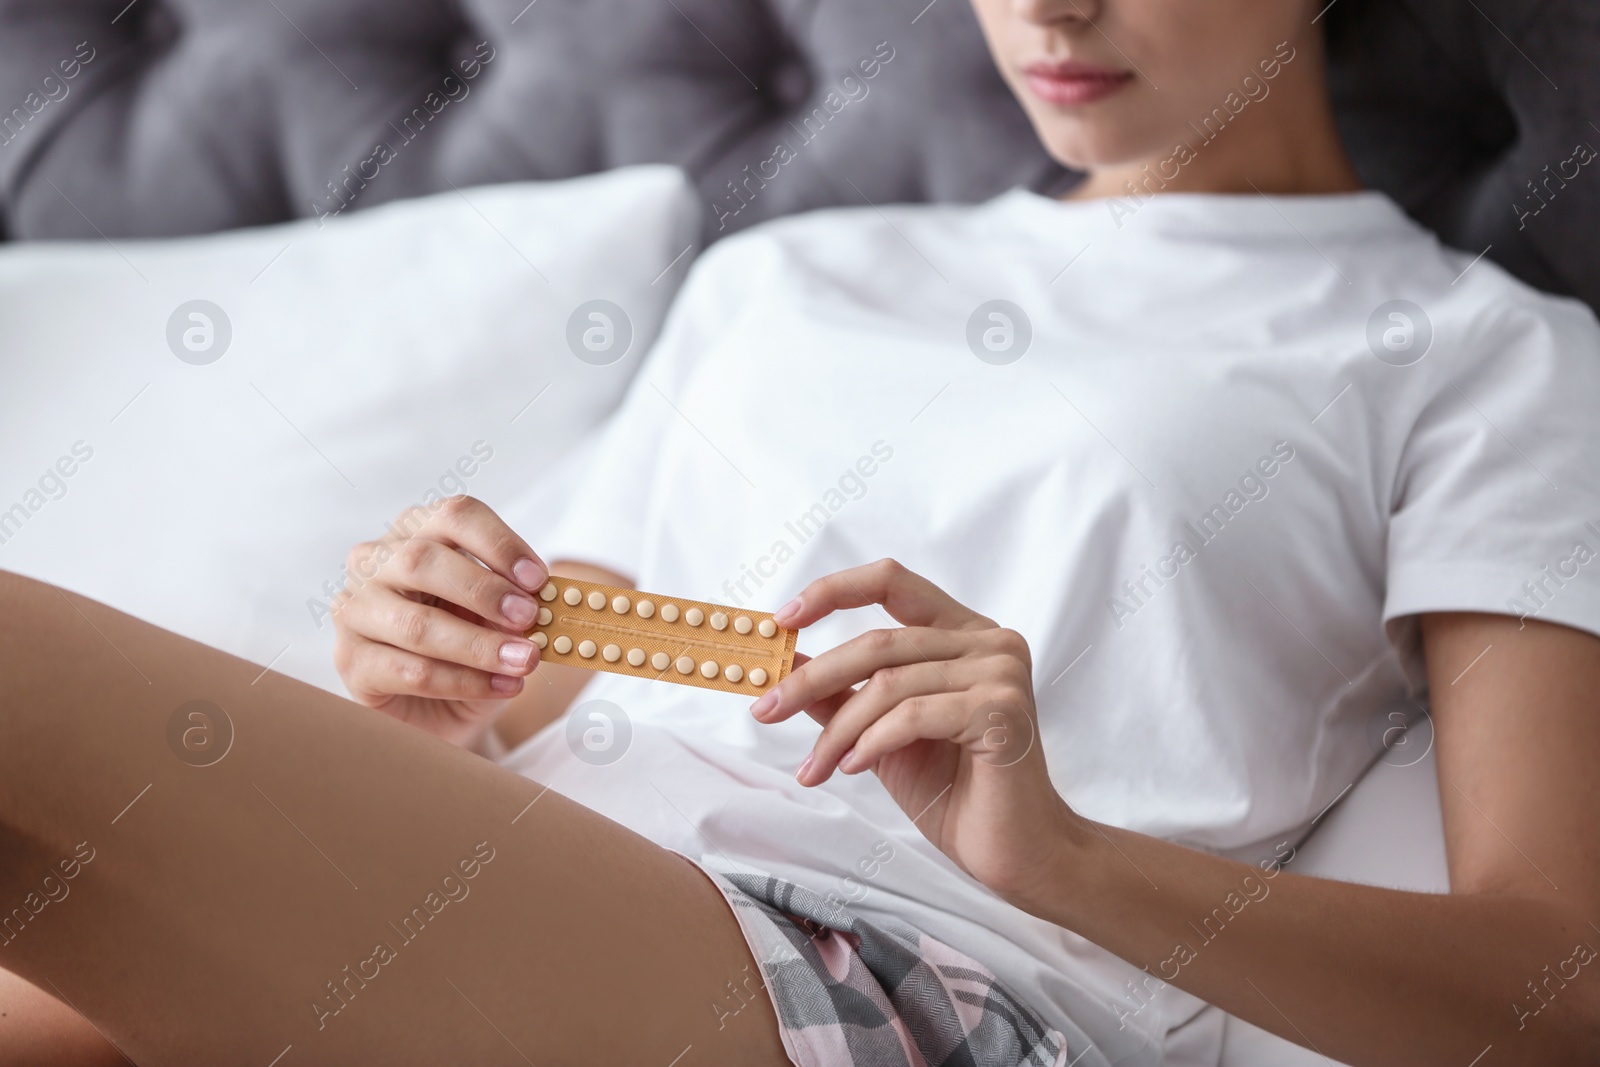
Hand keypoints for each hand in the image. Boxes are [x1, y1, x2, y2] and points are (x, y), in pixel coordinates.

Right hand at [331, 496, 547, 748]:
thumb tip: (540, 605)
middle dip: (484, 591)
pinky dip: (465, 681)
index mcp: (416, 531)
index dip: (499, 544)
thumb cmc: (470, 643)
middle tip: (530, 618)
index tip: (539, 579)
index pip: (455, 515)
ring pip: (416, 624)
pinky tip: (504, 686)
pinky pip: (411, 671)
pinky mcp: (351, 661)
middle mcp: (375, 561)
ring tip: (526, 660)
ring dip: (479, 646)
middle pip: (423, 561)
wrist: (440, 705)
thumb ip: (513, 602)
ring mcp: (355, 610)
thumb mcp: (497, 615)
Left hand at [749, 559, 1079, 901]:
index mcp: (964, 632)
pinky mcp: (1002, 709)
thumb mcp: (882, 733)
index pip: (892, 582)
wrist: (1014, 851)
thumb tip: (787, 662)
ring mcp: (1001, 673)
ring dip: (837, 731)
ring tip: (815, 768)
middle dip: (812, 679)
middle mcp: (989, 641)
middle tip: (766, 709)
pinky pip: (912, 715)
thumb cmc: (955, 791)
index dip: (832, 592)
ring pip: (888, 684)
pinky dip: (871, 743)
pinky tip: (854, 768)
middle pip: (879, 642)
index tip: (782, 620)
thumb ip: (844, 694)